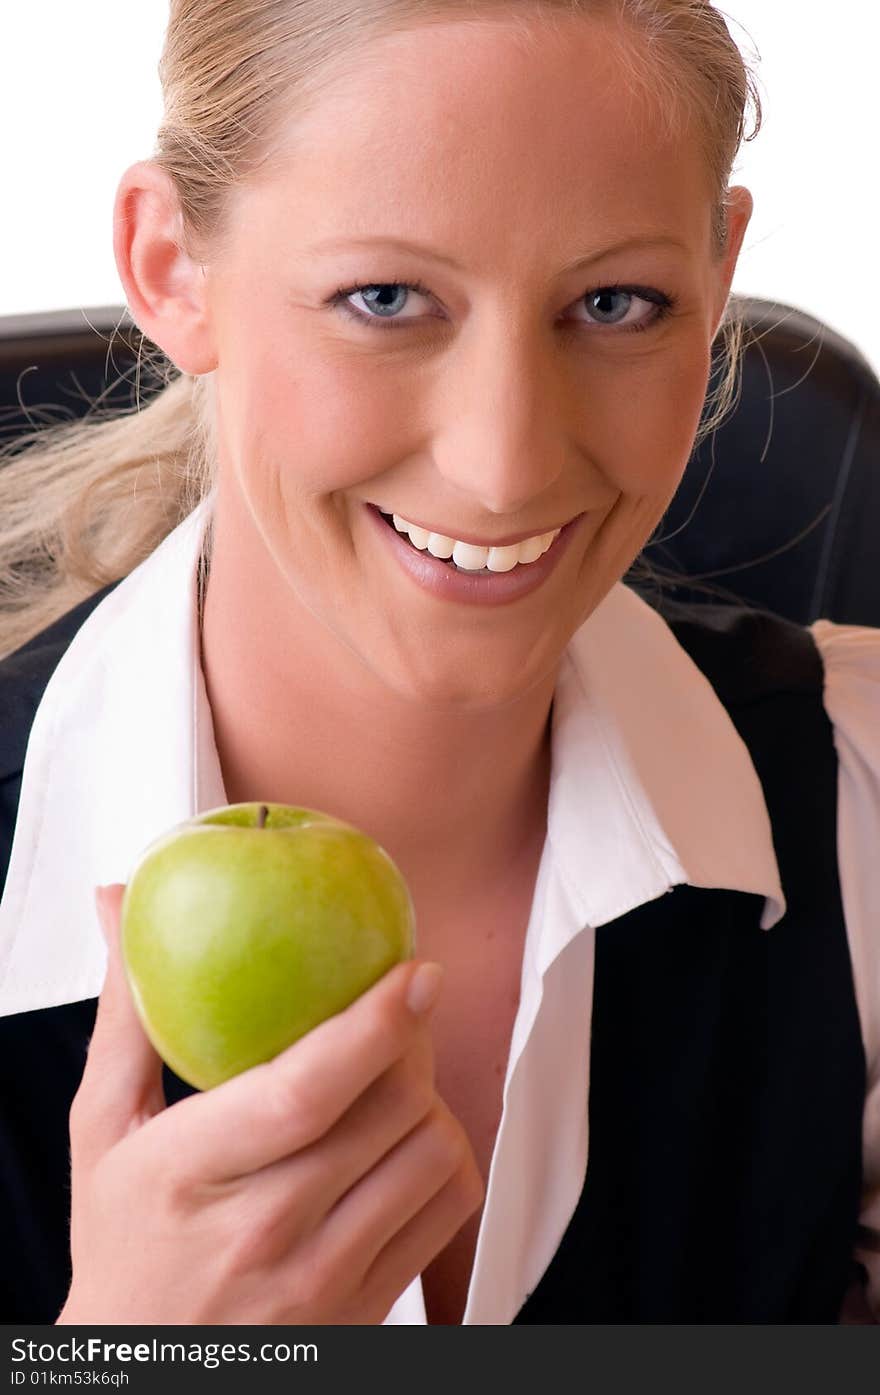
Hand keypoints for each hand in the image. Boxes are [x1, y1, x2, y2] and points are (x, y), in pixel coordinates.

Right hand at [56, 884, 482, 1324]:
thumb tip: (116, 902)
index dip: (374, 1023)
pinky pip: (449, 1208)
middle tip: (398, 1007)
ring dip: (430, 1096)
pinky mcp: (367, 1307)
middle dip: (411, 1040)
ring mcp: (321, 1278)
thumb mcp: (104, 1128)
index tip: (414, 972)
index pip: (304, 1091)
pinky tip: (407, 1137)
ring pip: (431, 1152)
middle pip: (389, 1109)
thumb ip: (126, 1015)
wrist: (146, 1375)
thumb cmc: (123, 1239)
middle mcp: (262, 1231)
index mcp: (190, 1172)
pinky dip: (446, 1155)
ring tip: (396, 1073)